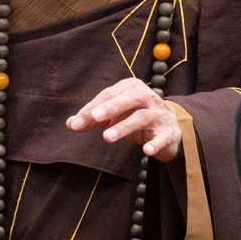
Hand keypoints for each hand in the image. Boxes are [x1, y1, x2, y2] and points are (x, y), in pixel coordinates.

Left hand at [66, 78, 182, 162]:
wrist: (169, 128)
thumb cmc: (135, 117)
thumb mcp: (114, 115)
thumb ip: (93, 118)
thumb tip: (71, 124)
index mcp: (131, 88)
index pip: (108, 95)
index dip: (92, 108)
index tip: (76, 123)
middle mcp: (147, 97)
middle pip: (129, 98)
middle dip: (111, 107)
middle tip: (94, 117)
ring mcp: (159, 114)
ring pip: (142, 117)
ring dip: (124, 127)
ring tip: (107, 137)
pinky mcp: (168, 132)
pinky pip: (162, 137)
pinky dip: (155, 143)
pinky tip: (146, 151)